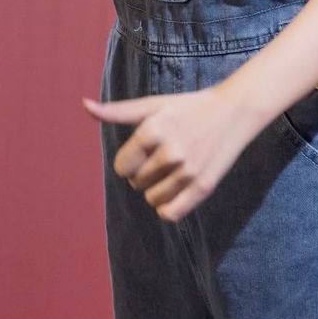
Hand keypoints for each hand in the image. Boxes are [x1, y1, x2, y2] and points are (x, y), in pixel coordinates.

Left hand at [82, 86, 258, 222]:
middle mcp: (170, 150)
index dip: (129, 161)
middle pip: (136, 183)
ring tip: (172, 170)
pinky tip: (176, 189)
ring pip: (152, 199)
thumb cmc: (187, 107)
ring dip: (156, 189)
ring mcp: (188, 170)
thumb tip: (84, 105)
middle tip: (162, 156)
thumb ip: (118, 111)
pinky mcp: (203, 187)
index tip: (144, 151)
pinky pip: (170, 213)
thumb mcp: (153, 104)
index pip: (121, 166)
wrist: (233, 111)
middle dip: (143, 173)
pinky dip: (168, 207)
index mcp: (154, 128)